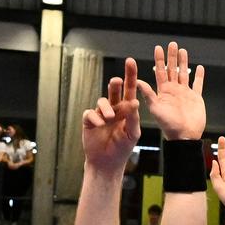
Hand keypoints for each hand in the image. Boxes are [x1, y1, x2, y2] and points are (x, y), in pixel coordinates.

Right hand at [82, 58, 141, 179]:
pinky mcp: (89, 121)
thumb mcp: (132, 134)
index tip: (131, 61)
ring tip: (110, 117)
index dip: (130, 76)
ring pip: (102, 101)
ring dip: (106, 107)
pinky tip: (100, 125)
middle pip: (114, 91)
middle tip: (117, 81)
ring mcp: (101, 114)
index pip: (130, 90)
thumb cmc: (122, 148)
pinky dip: (95, 117)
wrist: (107, 163)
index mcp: (126, 109)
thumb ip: (133, 118)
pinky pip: (90, 114)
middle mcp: (114, 108)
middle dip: (115, 84)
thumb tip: (135, 101)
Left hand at [135, 41, 206, 140]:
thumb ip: (148, 94)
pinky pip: (198, 85)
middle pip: (173, 69)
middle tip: (172, 44)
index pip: (161, 71)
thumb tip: (137, 81)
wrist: (184, 136)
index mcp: (163, 91)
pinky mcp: (196, 98)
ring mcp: (185, 93)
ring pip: (185, 74)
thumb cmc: (168, 125)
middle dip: (172, 57)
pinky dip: (199, 76)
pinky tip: (199, 68)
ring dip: (184, 62)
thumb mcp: (155, 109)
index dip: (159, 60)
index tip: (158, 47)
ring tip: (183, 50)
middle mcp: (174, 90)